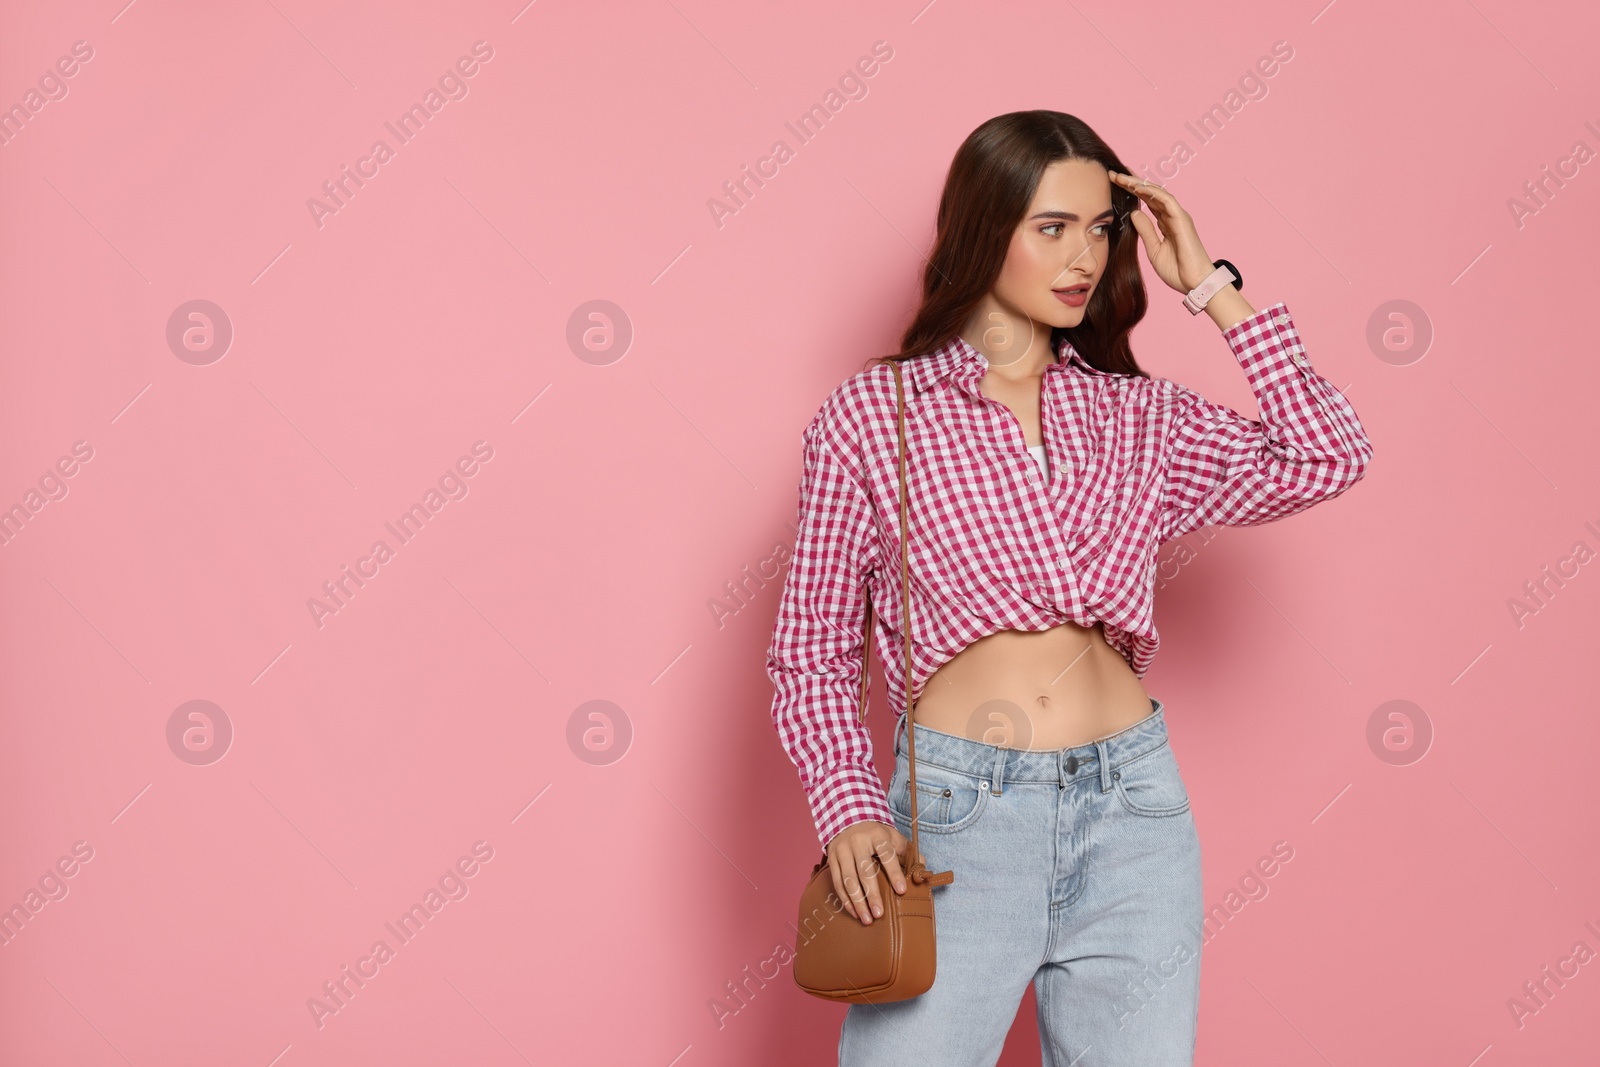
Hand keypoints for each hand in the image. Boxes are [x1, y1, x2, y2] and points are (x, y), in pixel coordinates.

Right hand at [825, 820, 909, 925]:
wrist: (848, 818)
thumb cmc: (875, 833)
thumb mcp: (893, 837)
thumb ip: (908, 852)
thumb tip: (922, 868)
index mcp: (877, 835)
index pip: (886, 854)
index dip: (894, 873)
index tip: (901, 891)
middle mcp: (857, 842)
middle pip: (864, 871)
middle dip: (872, 894)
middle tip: (879, 914)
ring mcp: (842, 851)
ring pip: (848, 880)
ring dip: (858, 902)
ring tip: (867, 919)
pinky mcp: (832, 859)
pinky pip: (837, 882)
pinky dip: (846, 899)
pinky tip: (854, 912)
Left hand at [1108, 171, 1216, 294]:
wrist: (1193, 283)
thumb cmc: (1177, 270)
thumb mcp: (1153, 249)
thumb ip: (1145, 230)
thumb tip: (1134, 213)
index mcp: (1165, 223)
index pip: (1147, 202)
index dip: (1132, 192)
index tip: (1114, 185)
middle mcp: (1172, 216)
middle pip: (1150, 194)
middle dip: (1132, 183)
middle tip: (1113, 175)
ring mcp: (1178, 216)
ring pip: (1157, 193)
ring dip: (1139, 184)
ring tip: (1122, 178)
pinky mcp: (1182, 220)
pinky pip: (1167, 201)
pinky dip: (1153, 192)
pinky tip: (1138, 187)